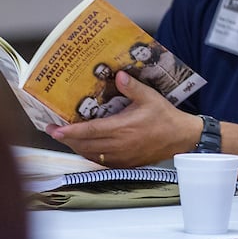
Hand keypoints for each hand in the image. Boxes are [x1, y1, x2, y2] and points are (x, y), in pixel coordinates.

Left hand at [48, 71, 199, 166]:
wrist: (182, 137)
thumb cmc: (166, 117)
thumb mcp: (150, 98)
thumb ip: (132, 87)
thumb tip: (118, 75)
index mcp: (123, 128)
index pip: (89, 131)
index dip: (69, 131)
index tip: (54, 128)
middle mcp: (120, 145)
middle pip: (84, 145)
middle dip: (67, 139)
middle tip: (53, 131)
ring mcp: (122, 156)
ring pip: (91, 155)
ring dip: (77, 147)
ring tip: (68, 138)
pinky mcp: (127, 163)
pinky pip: (102, 162)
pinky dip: (90, 155)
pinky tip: (87, 148)